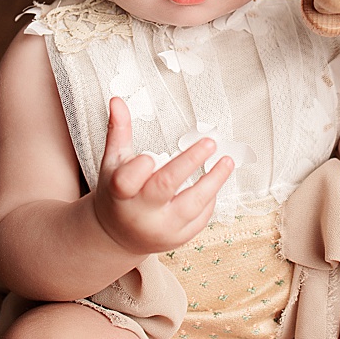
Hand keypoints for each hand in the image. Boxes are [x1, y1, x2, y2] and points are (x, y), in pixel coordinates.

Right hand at [92, 96, 233, 258]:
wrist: (118, 236)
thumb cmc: (117, 194)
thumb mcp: (112, 163)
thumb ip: (118, 131)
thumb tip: (118, 99)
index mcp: (120, 195)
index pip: (126, 182)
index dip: (138, 168)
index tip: (149, 156)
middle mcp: (141, 215)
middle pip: (165, 187)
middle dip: (188, 163)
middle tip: (209, 142)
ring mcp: (161, 230)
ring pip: (191, 206)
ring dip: (212, 182)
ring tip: (227, 161)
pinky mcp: (178, 239)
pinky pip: (199, 219)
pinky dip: (210, 198)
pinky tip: (216, 179)